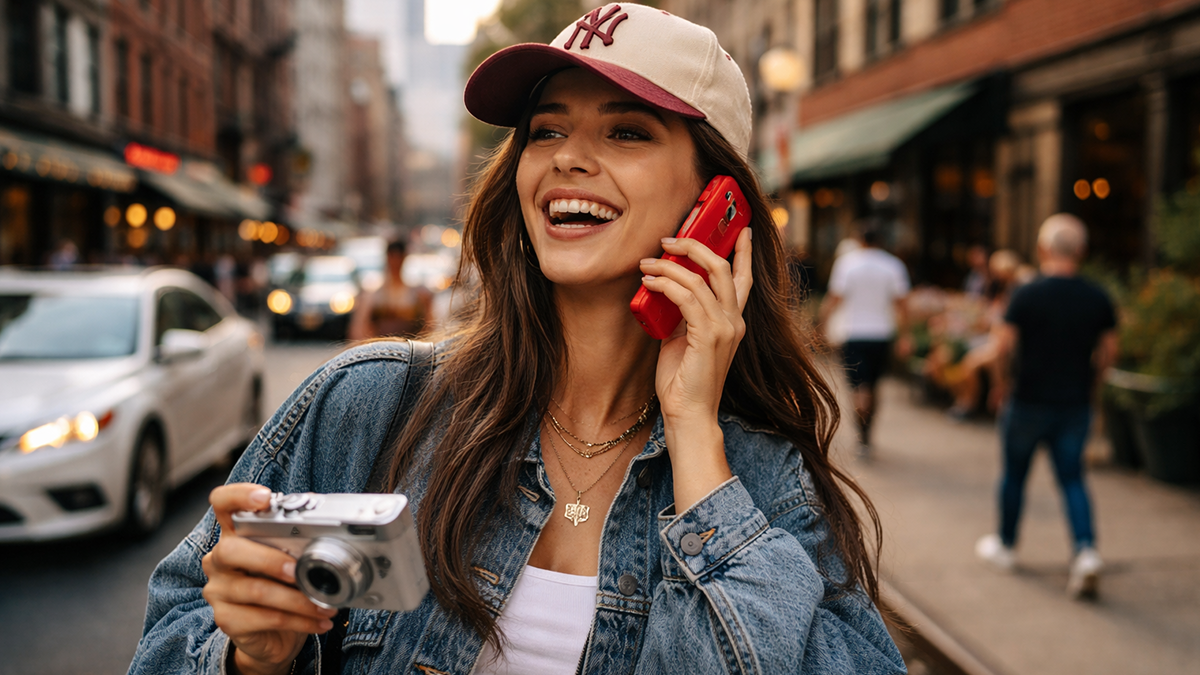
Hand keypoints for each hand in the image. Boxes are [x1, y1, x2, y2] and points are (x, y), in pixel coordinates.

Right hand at [202, 484, 337, 674]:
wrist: (272, 636)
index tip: (264, 497)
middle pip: (232, 550)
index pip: (223, 504)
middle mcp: (221, 559)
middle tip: (299, 570)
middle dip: (270, 559)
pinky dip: (298, 620)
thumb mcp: (291, 561)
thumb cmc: (283, 588)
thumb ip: (299, 545)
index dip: (238, 496)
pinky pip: (264, 618)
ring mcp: (219, 590)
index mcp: (236, 535)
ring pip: (255, 590)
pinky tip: (318, 621)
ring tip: (325, 603)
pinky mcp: (226, 619)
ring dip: (297, 599)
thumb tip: (332, 540)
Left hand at [638, 228, 751, 508]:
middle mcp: (734, 321)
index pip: (744, 278)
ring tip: (647, 262)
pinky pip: (687, 297)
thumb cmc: (683, 380)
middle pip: (722, 267)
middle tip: (669, 238)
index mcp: (733, 321)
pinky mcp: (708, 336)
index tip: (740, 227)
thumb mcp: (683, 338)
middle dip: (695, 245)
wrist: (688, 413)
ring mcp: (724, 328)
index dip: (743, 251)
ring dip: (669, 265)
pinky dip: (666, 284)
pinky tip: (650, 281)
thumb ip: (683, 313)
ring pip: (700, 278)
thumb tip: (665, 288)